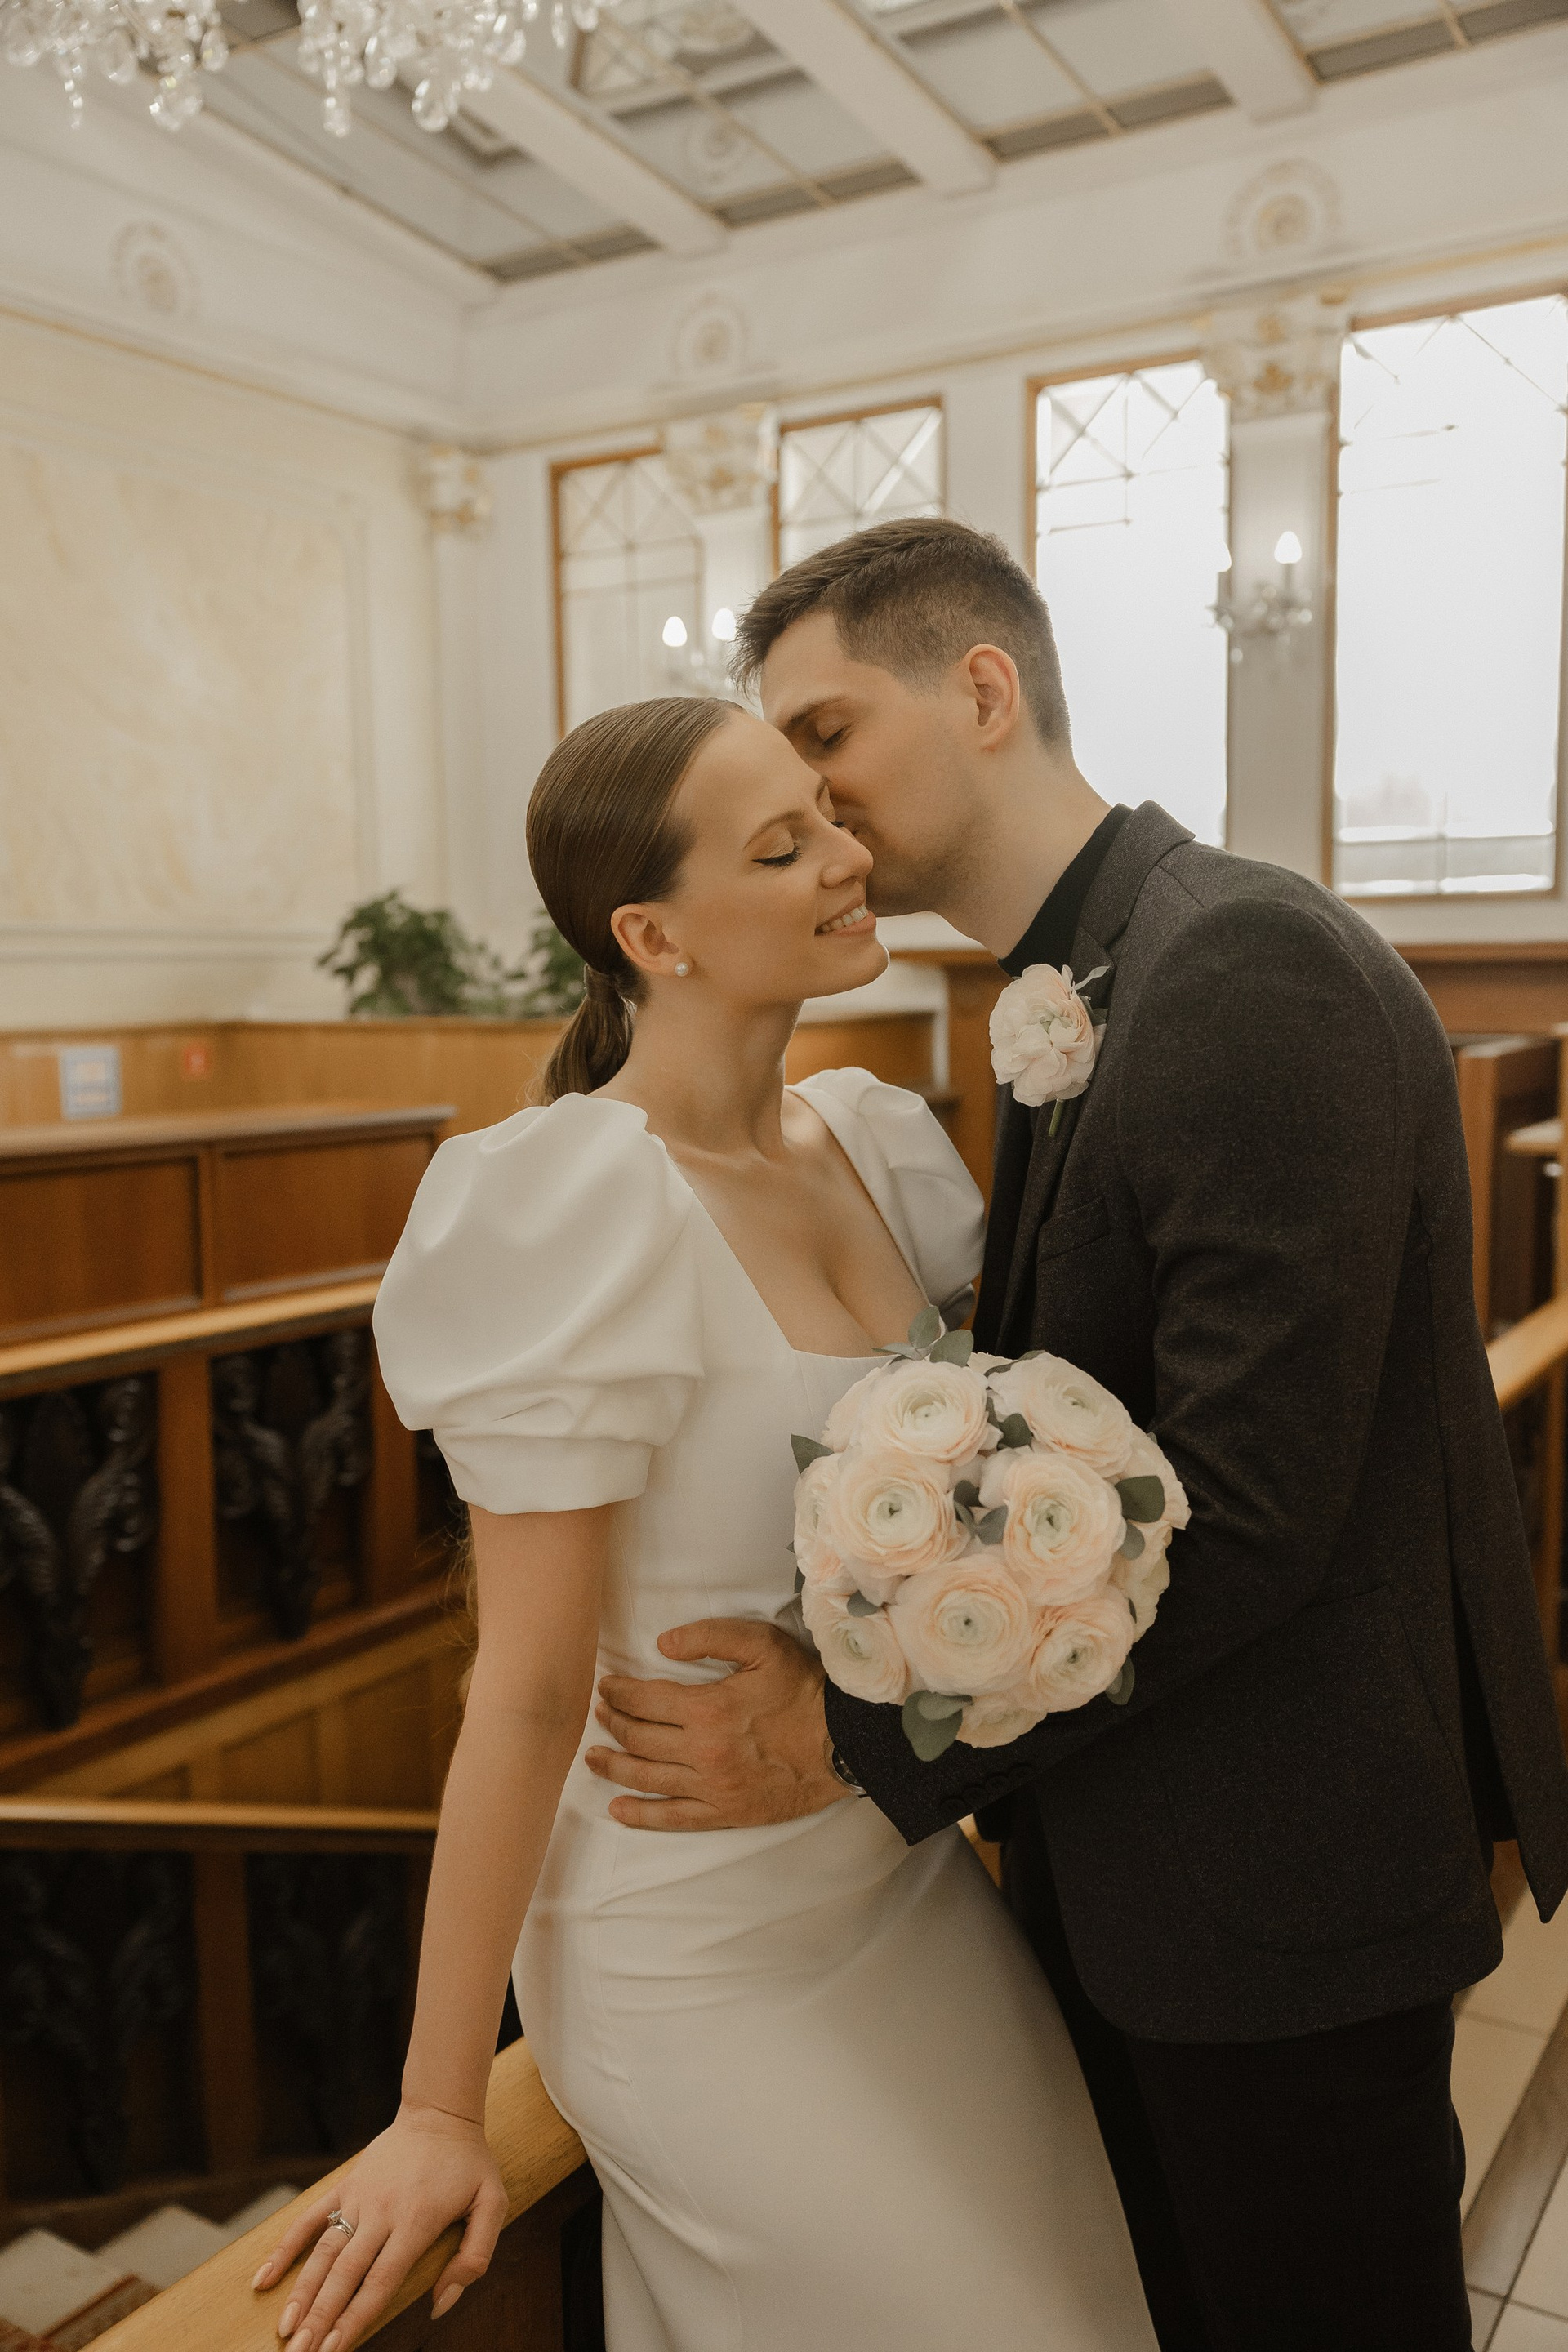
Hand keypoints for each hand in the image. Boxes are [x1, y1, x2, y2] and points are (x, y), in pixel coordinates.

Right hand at [249, 2102, 505, 2350]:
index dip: (356, 2318)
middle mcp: (381, 2212)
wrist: (439, 2113)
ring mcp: (358, 2198)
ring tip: (284, 2331)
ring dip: (302, 2293)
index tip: (334, 2348)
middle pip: (345, 2274)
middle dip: (320, 2318)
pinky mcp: (345, 2186)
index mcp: (415, 2222)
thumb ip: (473, 2257)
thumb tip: (440, 2304)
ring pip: (322, 2253)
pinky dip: (284, 2250)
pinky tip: (263, 2281)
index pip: (380, 2281)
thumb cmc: (469, 2164)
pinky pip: (308, 2220)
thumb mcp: (492, 2204)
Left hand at [586, 1618, 848, 1829]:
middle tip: (599, 1713)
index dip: (618, 1691)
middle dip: (611, 1723)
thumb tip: (662, 1644)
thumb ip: (711, 1636)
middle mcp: (702, 1753)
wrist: (844, 1743)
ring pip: (647, 1778)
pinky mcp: (724, 1813)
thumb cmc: (804, 1689)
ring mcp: (712, 1788)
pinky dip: (640, 1815)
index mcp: (708, 1709)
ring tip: (593, 1757)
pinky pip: (673, 1819)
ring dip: (613, 1766)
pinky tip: (618, 1808)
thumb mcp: (763, 1645)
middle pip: (639, 1738)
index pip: (644, 1699)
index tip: (605, 1685)